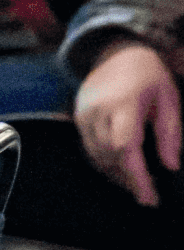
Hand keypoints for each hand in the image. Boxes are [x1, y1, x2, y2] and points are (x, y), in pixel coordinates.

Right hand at [75, 39, 181, 206]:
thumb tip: (171, 165)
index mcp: (123, 103)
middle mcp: (97, 110)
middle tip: (148, 195)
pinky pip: (89, 147)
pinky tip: (120, 168)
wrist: (115, 52)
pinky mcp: (78, 117)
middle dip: (128, 179)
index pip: (126, 148)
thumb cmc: (148, 74)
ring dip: (115, 173)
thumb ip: (170, 133)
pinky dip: (104, 162)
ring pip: (96, 155)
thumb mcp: (170, 99)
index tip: (150, 197)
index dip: (137, 176)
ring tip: (136, 185)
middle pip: (109, 156)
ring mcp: (84, 114)